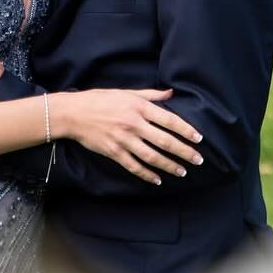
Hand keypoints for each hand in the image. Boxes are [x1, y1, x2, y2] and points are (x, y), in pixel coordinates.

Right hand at [50, 89, 204, 185]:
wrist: (74, 113)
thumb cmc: (101, 99)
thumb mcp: (127, 92)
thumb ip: (151, 95)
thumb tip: (172, 94)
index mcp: (139, 107)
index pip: (169, 120)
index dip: (186, 130)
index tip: (199, 139)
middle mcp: (133, 124)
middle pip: (164, 141)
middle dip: (183, 151)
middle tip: (198, 160)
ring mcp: (123, 140)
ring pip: (152, 156)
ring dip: (169, 165)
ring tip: (182, 172)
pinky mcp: (113, 152)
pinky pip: (133, 166)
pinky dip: (146, 174)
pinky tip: (157, 180)